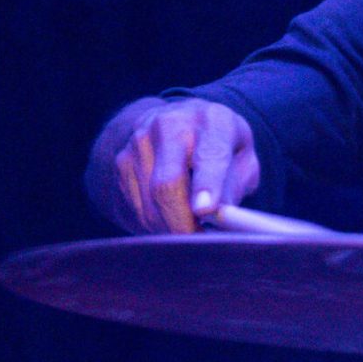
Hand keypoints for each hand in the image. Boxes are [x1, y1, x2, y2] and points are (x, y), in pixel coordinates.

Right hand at [97, 98, 261, 233]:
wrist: (174, 124)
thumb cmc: (218, 147)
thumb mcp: (241, 157)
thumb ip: (236, 184)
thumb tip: (222, 214)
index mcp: (212, 120)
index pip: (209, 155)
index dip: (207, 185)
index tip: (205, 210)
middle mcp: (170, 125)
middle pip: (168, 184)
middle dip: (183, 222)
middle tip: (198, 241)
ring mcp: (140, 141)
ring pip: (150, 203)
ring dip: (170, 226)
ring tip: (188, 225)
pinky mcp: (121, 161)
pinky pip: (136, 207)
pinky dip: (154, 222)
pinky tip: (169, 215)